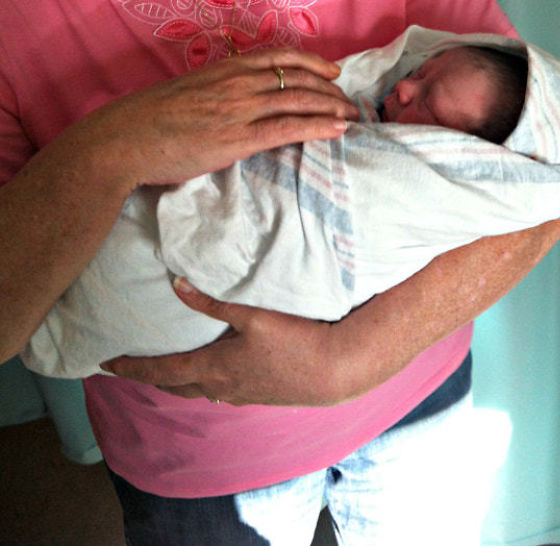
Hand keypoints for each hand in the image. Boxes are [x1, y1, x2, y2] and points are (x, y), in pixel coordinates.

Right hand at [87, 46, 358, 189]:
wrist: (125, 139)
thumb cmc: (148, 120)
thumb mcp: (187, 93)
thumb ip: (215, 92)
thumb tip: (233, 102)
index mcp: (224, 69)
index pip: (279, 57)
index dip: (312, 62)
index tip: (332, 70)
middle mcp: (237, 83)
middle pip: (297, 79)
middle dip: (330, 89)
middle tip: (349, 101)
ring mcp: (239, 109)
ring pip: (299, 100)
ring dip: (332, 107)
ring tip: (352, 116)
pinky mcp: (238, 138)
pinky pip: (288, 128)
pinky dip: (318, 127)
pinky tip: (337, 129)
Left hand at [101, 278, 358, 406]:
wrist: (332, 371)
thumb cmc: (293, 340)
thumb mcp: (252, 315)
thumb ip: (212, 303)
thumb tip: (177, 285)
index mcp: (214, 367)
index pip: (162, 370)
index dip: (133, 368)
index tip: (106, 364)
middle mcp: (220, 387)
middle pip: (174, 386)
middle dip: (147, 377)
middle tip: (125, 370)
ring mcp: (239, 395)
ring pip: (196, 391)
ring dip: (173, 382)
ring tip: (161, 372)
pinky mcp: (256, 395)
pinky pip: (216, 391)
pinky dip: (198, 384)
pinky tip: (207, 377)